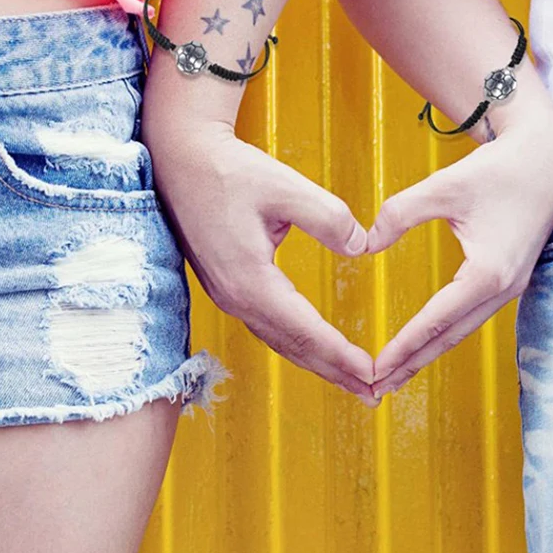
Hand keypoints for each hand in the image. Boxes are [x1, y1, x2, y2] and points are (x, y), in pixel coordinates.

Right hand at [144, 120, 378, 406]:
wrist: (180, 158)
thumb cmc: (229, 170)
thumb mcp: (285, 187)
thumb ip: (329, 217)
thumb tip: (362, 246)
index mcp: (251, 280)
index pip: (305, 331)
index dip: (341, 355)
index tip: (372, 373)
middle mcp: (237, 297)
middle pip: (293, 347)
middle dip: (335, 372)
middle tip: (372, 394)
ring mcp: (228, 294)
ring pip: (279, 341)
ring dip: (316, 362)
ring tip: (350, 378)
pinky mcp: (227, 284)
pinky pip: (268, 326)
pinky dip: (296, 343)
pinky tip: (312, 345)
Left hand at [367, 105, 552, 398]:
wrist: (545, 161)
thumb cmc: (495, 170)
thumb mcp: (442, 186)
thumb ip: (399, 213)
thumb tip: (366, 245)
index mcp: (487, 272)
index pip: (435, 321)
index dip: (403, 347)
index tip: (375, 370)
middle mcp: (503, 288)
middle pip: (449, 337)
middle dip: (412, 364)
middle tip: (376, 389)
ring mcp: (510, 288)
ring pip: (461, 331)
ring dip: (428, 354)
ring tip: (396, 375)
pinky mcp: (508, 281)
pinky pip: (471, 317)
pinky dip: (445, 334)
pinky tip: (425, 343)